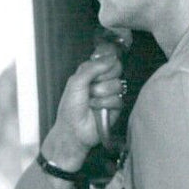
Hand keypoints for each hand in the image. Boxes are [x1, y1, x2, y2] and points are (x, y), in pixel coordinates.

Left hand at [40, 45, 125, 171]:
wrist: (73, 130)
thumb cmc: (70, 108)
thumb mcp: (76, 82)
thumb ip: (93, 67)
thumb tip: (111, 58)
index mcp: (92, 72)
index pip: (108, 60)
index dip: (103, 65)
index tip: (94, 74)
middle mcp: (102, 81)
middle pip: (116, 70)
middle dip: (102, 80)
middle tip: (91, 89)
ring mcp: (110, 93)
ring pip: (117, 85)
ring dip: (101, 94)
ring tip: (91, 102)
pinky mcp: (116, 107)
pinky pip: (118, 99)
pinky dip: (105, 104)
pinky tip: (96, 109)